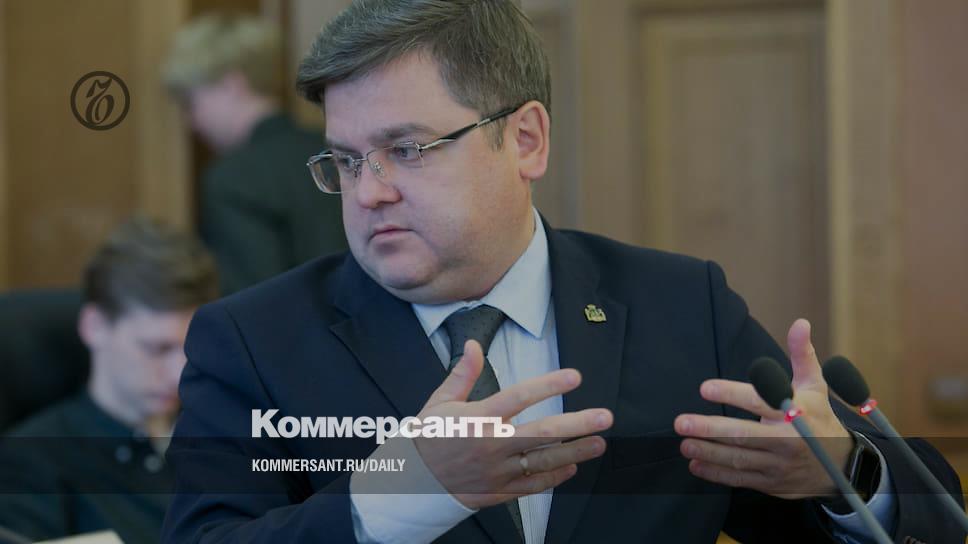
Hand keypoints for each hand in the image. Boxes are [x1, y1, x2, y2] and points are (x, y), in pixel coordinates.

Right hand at [413, 340, 612, 508]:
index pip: (519, 397)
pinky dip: (555, 477)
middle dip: (577, 424)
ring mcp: (497, 470)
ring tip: (599, 443)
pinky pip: (533, 485)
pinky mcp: (499, 491)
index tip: (574, 377)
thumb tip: (472, 346)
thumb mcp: (440, 402)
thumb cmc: (428, 438)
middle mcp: (491, 444)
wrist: (411, 482)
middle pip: (542, 433)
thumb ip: (462, 374)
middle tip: (604, 417)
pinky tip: (571, 466)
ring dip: (576, 452)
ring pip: (544, 461)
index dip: (548, 385)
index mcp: (478, 418)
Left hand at [674, 319, 852, 498]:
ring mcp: (778, 464)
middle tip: (680, 422)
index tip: (704, 388)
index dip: (732, 394)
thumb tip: (800, 323)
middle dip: (710, 429)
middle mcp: (786, 440)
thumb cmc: (820, 418)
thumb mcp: (815, 385)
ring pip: (738, 459)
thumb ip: (801, 355)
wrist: (841, 467)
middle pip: (743, 435)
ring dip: (708, 452)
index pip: (759, 401)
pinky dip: (716, 474)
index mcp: (794, 412)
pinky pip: (740, 479)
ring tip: (684, 443)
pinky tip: (695, 464)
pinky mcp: (772, 483)